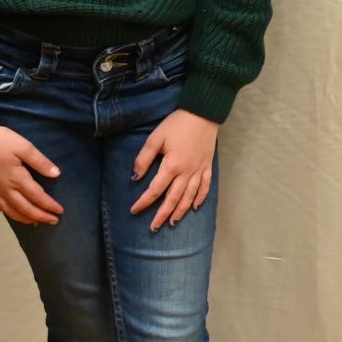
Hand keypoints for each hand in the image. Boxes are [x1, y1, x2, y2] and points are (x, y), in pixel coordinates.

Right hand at [0, 112, 61, 225]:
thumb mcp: (23, 146)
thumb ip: (40, 162)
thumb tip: (56, 174)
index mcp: (17, 179)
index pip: (38, 197)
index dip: (50, 206)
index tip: (60, 212)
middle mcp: (4, 190)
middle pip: (25, 209)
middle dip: (41, 216)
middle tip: (53, 221)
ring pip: (9, 211)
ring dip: (24, 218)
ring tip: (34, 222)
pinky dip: (2, 212)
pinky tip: (6, 211)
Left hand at [131, 110, 218, 230]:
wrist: (203, 112)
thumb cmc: (177, 124)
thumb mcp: (156, 138)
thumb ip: (144, 158)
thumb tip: (136, 177)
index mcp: (171, 166)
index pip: (155, 190)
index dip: (144, 202)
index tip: (134, 210)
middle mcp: (186, 172)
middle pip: (173, 199)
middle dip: (162, 214)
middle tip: (154, 228)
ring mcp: (199, 170)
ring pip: (189, 196)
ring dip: (181, 211)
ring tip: (172, 222)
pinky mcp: (208, 166)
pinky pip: (205, 186)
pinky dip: (201, 198)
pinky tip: (196, 207)